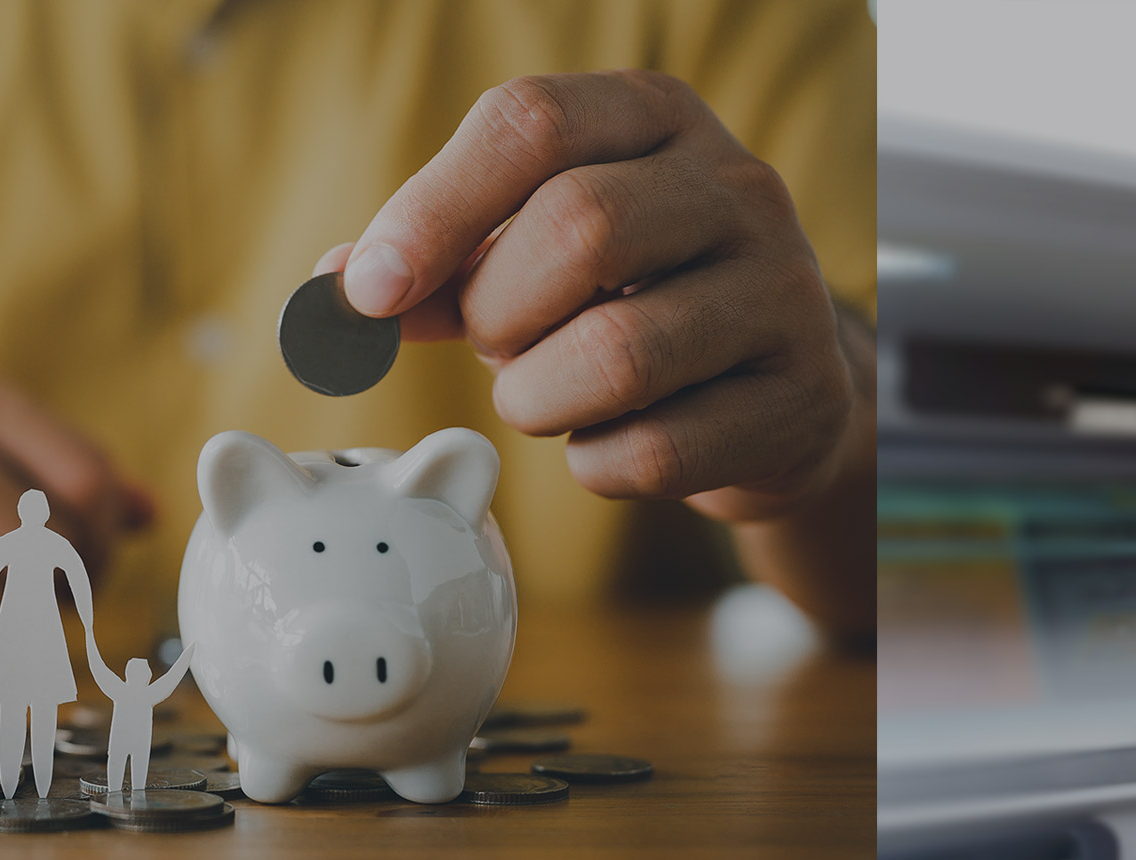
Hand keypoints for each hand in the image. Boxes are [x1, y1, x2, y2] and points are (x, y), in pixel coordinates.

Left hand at [317, 68, 867, 522]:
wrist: (777, 389)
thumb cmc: (631, 303)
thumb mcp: (533, 256)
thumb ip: (439, 265)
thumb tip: (332, 297)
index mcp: (656, 117)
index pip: (530, 122)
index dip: (432, 207)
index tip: (366, 289)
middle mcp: (738, 185)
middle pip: (580, 224)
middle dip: (498, 309)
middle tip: (490, 345)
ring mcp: (785, 289)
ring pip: (618, 352)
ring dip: (539, 398)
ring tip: (545, 396)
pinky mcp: (803, 395)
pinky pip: (659, 452)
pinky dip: (599, 465)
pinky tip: (613, 443)